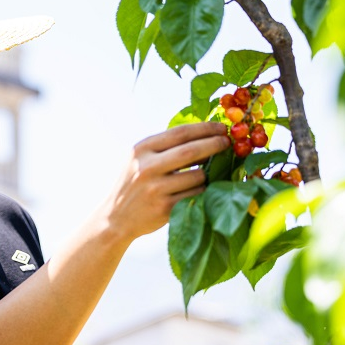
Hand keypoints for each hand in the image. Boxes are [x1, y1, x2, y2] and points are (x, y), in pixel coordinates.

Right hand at [103, 122, 229, 241]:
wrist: (116, 217)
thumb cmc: (135, 183)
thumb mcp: (141, 158)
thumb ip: (166, 146)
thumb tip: (206, 133)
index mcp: (142, 149)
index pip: (180, 133)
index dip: (205, 128)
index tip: (222, 127)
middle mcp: (147, 167)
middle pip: (191, 151)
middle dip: (215, 144)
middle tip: (228, 142)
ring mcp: (156, 189)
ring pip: (198, 176)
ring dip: (209, 173)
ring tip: (208, 172)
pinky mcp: (165, 209)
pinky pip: (196, 195)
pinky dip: (203, 190)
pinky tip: (200, 188)